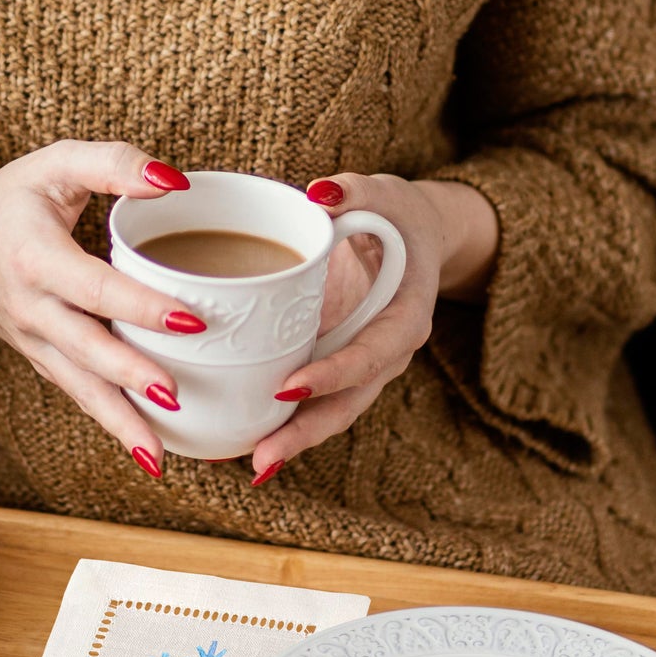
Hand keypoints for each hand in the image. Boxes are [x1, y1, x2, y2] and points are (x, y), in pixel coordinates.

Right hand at [0, 140, 204, 477]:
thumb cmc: (15, 199)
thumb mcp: (56, 163)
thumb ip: (113, 163)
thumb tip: (175, 181)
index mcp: (34, 255)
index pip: (91, 285)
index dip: (138, 304)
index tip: (189, 319)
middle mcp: (30, 307)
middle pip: (82, 347)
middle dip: (128, 374)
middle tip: (175, 393)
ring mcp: (33, 340)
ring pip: (78, 386)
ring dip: (118, 421)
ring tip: (159, 454)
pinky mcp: (41, 359)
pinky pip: (77, 393)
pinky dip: (109, 422)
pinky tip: (147, 449)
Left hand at [248, 173, 498, 481]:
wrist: (413, 235)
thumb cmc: (396, 214)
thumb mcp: (383, 194)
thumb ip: (354, 191)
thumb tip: (319, 192)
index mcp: (406, 317)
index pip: (370, 354)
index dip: (333, 374)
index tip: (289, 386)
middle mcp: (387, 352)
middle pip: (348, 403)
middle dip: (306, 433)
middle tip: (262, 459)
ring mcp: (363, 365)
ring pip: (331, 412)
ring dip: (292, 440)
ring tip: (249, 465)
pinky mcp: (338, 364)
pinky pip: (314, 400)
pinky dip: (283, 420)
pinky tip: (242, 440)